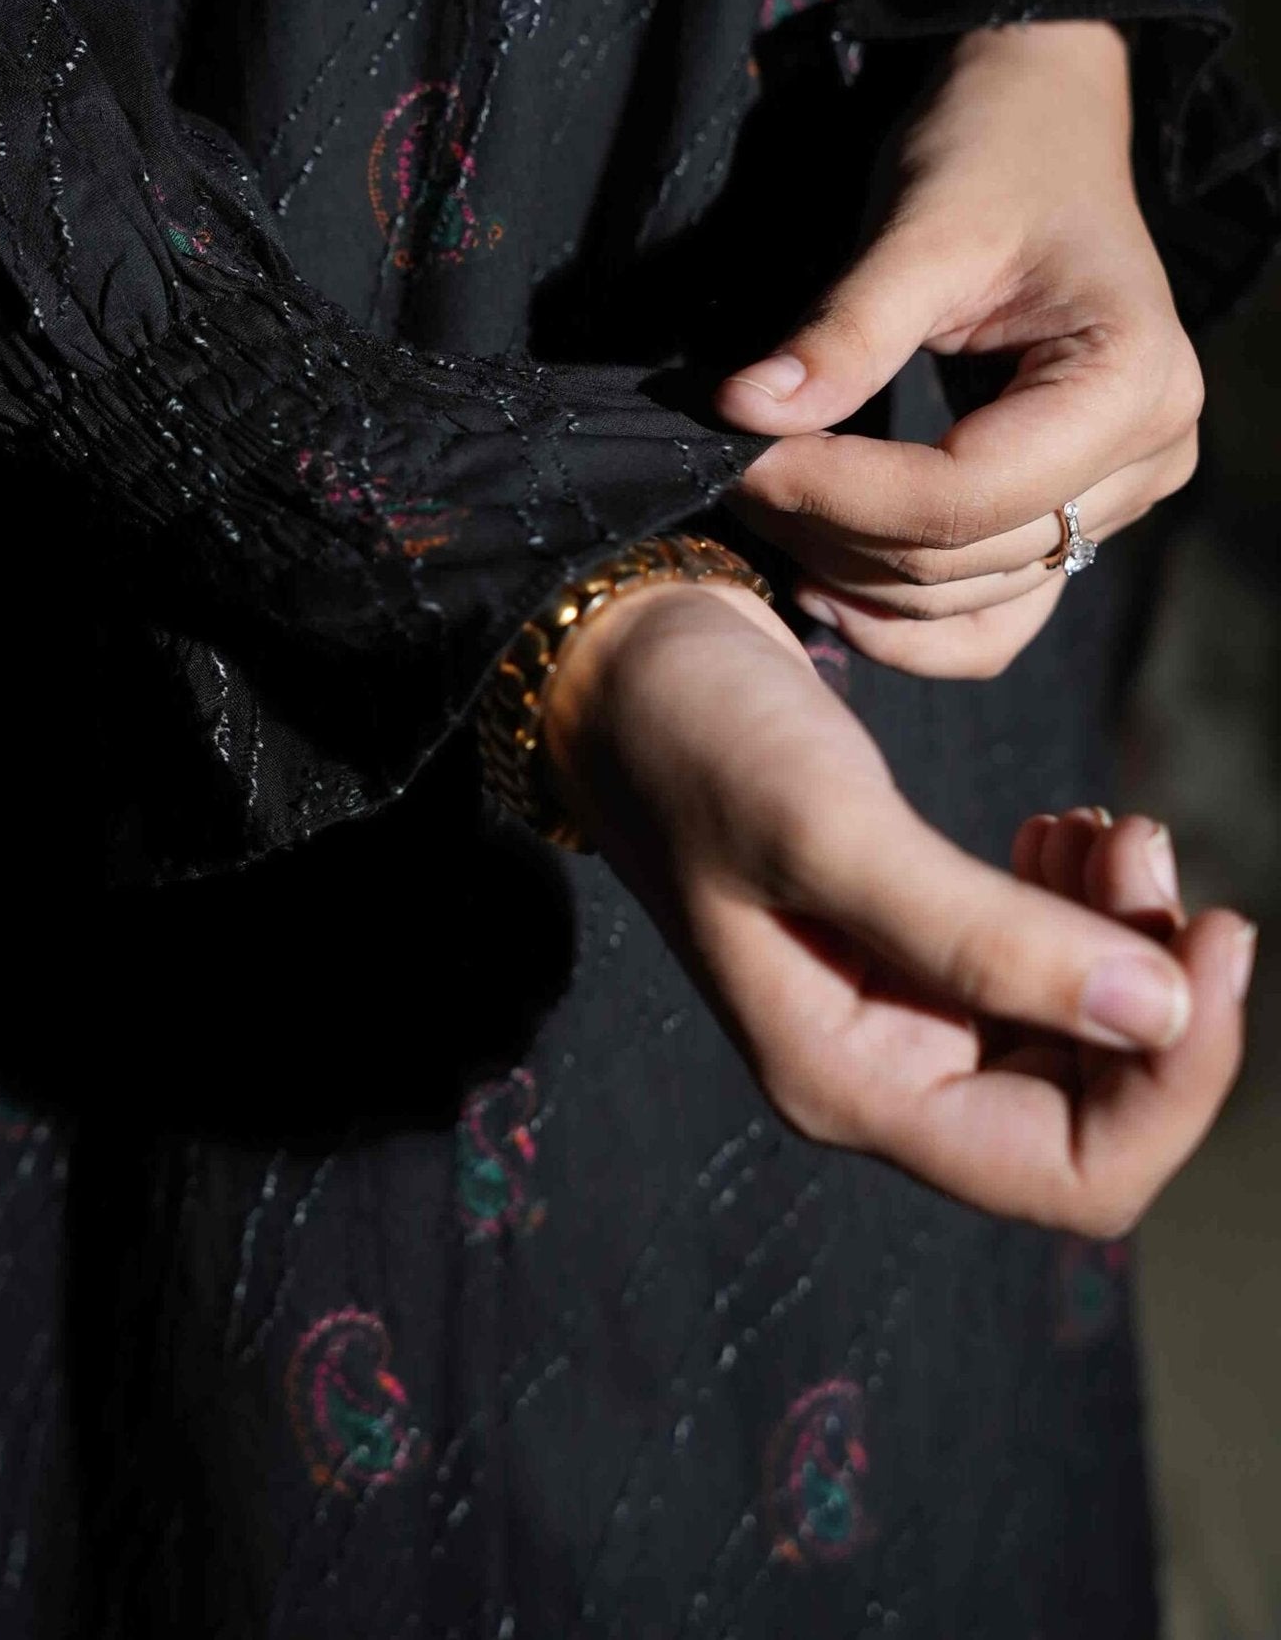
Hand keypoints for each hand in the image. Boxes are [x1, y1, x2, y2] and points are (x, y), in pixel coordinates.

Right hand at [544, 580, 1252, 1230]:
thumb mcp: (832, 829)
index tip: (1217, 935)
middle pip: (1091, 1111)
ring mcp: (896, 1009)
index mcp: (848, 1080)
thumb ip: (988, 934)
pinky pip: (1040, 968)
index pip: (1068, 1174)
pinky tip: (1063, 829)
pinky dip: (1081, 905)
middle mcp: (881, 1069)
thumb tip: (1167, 1014)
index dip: (1173, 1082)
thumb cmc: (700, 742)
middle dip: (1156, 989)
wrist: (624, 665)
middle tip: (1144, 841)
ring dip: (1124, 935)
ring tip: (1106, 822)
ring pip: (1077, 1032)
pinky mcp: (909, 942)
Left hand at [715, 21, 1201, 675]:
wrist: (1039, 126)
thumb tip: (742, 413)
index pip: (967, 494)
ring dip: (853, 576)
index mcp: (1133, 379)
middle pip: (964, 556)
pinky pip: (994, 614)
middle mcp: (1150, 454)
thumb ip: (842, 334)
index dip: (839, 492)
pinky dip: (906, 619)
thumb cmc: (994, 154)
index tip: (740, 453)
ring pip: (969, 600)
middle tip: (729, 470)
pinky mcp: (1077, 514)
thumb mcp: (919, 227)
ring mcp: (1119, 496)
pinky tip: (824, 583)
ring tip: (764, 510)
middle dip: (830, 528)